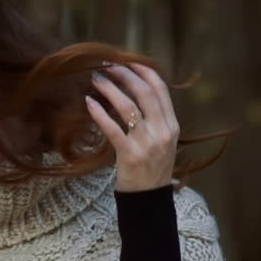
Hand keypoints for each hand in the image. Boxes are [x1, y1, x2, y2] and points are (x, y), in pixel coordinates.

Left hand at [84, 63, 179, 191]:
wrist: (149, 200)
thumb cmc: (152, 168)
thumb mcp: (162, 142)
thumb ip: (155, 119)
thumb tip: (134, 92)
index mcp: (172, 126)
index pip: (160, 89)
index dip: (144, 71)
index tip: (128, 61)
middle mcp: (162, 132)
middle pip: (144, 92)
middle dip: (124, 74)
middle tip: (107, 66)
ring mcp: (147, 144)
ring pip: (128, 107)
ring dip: (109, 89)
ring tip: (96, 80)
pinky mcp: (130, 155)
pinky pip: (112, 129)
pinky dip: (99, 113)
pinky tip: (89, 103)